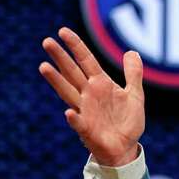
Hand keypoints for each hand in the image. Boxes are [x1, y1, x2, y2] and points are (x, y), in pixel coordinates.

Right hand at [39, 27, 144, 166]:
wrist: (126, 147)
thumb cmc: (127, 121)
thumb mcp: (135, 94)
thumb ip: (133, 74)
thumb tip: (131, 51)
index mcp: (100, 84)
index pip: (86, 61)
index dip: (76, 46)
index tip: (62, 31)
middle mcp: (89, 95)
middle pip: (72, 72)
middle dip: (60, 58)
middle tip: (46, 41)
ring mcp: (86, 111)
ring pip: (68, 93)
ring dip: (56, 81)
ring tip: (43, 67)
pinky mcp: (87, 130)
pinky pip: (79, 123)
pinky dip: (74, 118)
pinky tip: (69, 112)